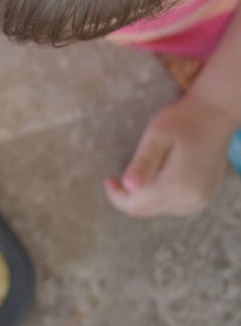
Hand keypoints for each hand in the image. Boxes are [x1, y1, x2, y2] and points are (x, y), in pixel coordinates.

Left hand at [104, 92, 234, 217]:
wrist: (215, 115)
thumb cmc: (182, 121)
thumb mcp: (156, 136)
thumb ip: (143, 162)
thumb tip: (128, 186)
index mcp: (179, 186)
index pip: (136, 206)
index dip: (116, 195)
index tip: (108, 178)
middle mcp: (192, 200)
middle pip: (147, 210)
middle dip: (128, 196)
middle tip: (118, 175)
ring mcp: (201, 201)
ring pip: (159, 210)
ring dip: (144, 196)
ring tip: (142, 171)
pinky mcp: (205, 197)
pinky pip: (174, 206)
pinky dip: (159, 196)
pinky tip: (159, 176)